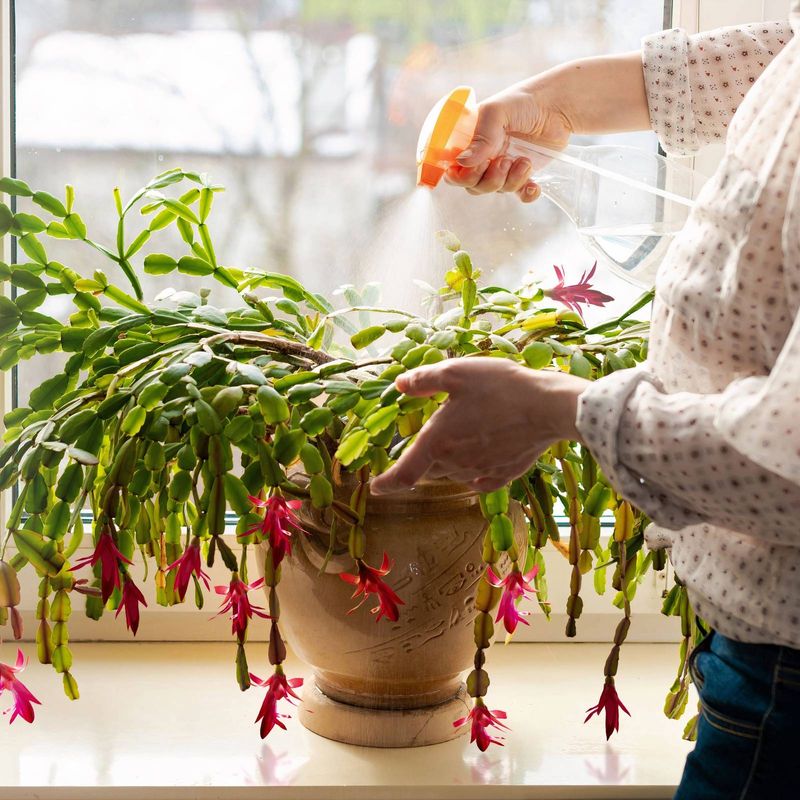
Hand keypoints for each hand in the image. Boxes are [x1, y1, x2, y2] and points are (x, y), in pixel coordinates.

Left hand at [369, 359, 587, 495]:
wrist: (548, 408)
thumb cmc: (500, 387)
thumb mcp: (456, 372)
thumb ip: (424, 380)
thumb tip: (400, 385)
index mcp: (437, 441)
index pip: (403, 473)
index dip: (386, 483)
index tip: (375, 487)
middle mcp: (455, 463)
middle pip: (429, 471)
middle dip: (424, 460)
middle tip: (434, 437)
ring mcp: (480, 471)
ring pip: (453, 474)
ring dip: (449, 462)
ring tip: (464, 435)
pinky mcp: (503, 474)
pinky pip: (479, 480)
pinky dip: (473, 472)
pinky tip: (480, 459)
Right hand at [445, 51, 650, 201]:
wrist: (558, 106)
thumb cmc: (524, 102)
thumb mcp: (498, 112)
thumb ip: (481, 136)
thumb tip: (463, 162)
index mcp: (470, 143)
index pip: (453, 170)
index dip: (460, 176)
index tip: (475, 167)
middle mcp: (483, 158)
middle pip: (473, 186)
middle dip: (489, 179)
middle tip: (504, 161)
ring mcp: (503, 168)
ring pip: (496, 190)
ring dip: (510, 181)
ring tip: (524, 161)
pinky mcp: (523, 176)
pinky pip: (519, 195)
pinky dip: (527, 194)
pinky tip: (534, 185)